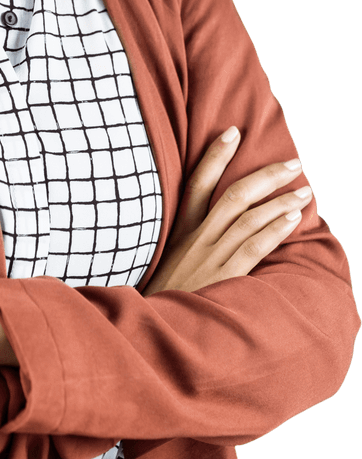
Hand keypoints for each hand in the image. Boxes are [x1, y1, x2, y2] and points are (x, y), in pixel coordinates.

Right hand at [142, 126, 312, 296]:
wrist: (153, 327)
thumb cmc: (164, 295)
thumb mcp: (166, 261)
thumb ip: (187, 241)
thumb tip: (213, 223)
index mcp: (181, 230)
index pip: (197, 182)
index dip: (215, 155)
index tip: (232, 132)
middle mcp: (197, 238)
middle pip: (235, 196)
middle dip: (266, 176)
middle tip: (293, 164)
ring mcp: (210, 257)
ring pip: (249, 218)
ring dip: (281, 202)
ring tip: (304, 192)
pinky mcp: (223, 277)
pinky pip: (253, 247)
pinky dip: (274, 230)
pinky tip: (291, 219)